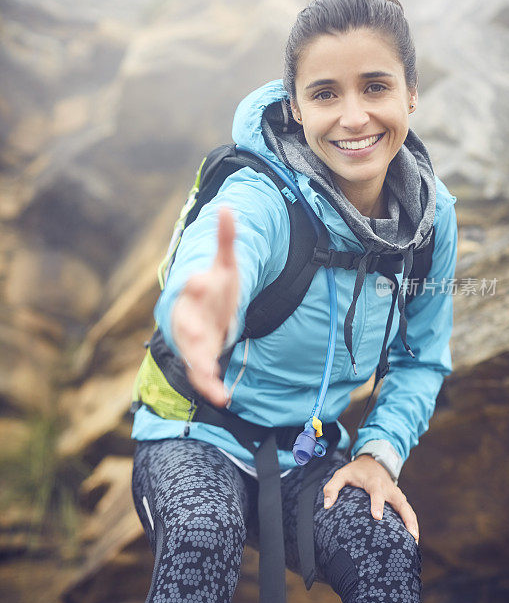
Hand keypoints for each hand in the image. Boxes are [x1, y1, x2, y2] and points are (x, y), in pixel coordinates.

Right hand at [171, 206, 238, 405]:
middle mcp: (190, 316)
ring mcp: (194, 339)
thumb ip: (226, 239)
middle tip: (202, 340)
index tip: (201, 278)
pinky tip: (224, 396)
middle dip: (192, 332)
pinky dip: (210, 385)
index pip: (193, 285)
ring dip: (200, 366)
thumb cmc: (216, 286)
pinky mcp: (201, 357)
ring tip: (211, 379)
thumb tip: (228, 207)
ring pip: (191, 353)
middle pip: (186, 324)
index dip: (196, 283)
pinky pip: (201, 374)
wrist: (206, 310)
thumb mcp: (226, 263)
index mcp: (196, 291)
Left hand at [322, 454, 418, 543]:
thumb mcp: (341, 474)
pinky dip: (412, 522)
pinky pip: (408, 511)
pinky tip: (413, 538)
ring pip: (407, 508)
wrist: (372, 461)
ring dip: (412, 523)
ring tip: (414, 541)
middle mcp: (388, 488)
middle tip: (410, 535)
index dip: (377, 504)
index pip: (376, 492)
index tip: (377, 517)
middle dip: (406, 518)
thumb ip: (332, 488)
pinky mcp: (400, 499)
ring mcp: (396, 493)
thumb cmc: (355, 471)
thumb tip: (327, 506)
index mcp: (373, 481)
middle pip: (400, 502)